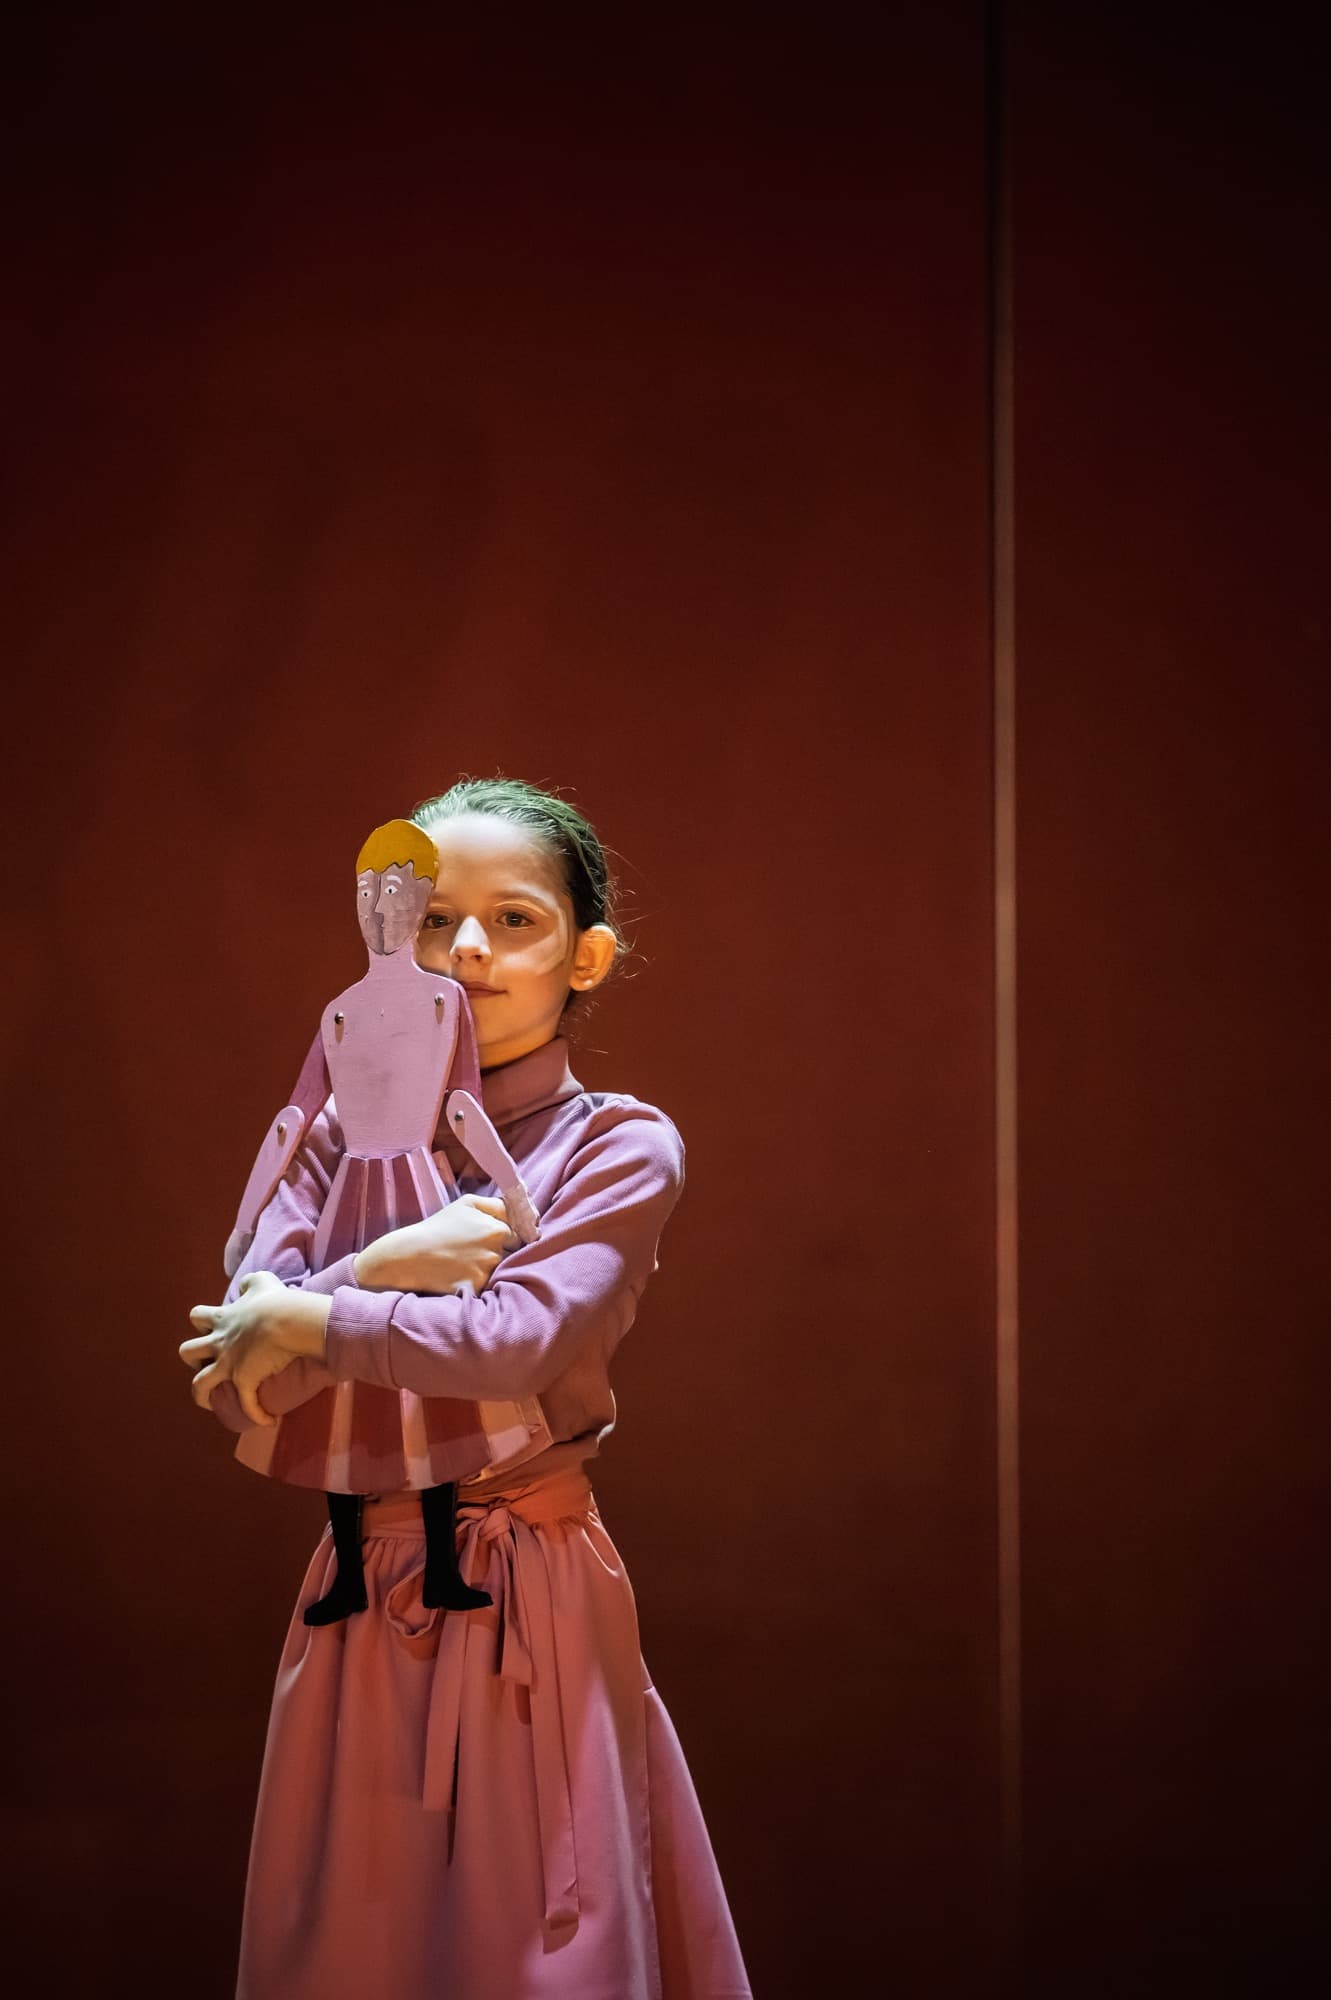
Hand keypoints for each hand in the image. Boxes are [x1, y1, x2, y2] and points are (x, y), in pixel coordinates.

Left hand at [180, 1271, 329, 1425]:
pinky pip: (246, 1405)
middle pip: (187, 1351)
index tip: (216, 1328)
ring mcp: (228, 1363)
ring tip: (214, 1402)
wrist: (289, 1320)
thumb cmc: (277, 1301)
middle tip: (211, 1361)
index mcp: (224, 1319)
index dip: (202, 1323)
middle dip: (194, 1358)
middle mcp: (220, 1342)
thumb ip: (250, 1282)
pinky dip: (257, 1415)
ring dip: (202, 1395)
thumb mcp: (262, 1281)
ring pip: (198, 1384)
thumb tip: (243, 1285)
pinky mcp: (244, 1379)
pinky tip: (268, 1421)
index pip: (198, 1317)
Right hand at [353, 1194, 516, 1294]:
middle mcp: (496, 1250)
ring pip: (498, 1269)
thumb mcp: (467, 1204)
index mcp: (497, 1229)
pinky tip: (460, 1275)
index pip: (518, 1236)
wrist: (410, 1255)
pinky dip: (477, 1281)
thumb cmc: (439, 1227)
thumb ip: (498, 1205)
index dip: (505, 1238)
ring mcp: (486, 1270)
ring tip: (464, 1263)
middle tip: (474, 1251)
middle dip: (498, 1253)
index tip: (489, 1239)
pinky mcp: (477, 1287)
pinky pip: (486, 1285)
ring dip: (487, 1268)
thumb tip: (519, 1212)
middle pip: (511, 1254)